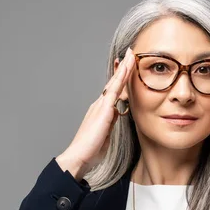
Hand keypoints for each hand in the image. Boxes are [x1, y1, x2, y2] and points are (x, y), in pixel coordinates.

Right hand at [56, 46, 135, 175]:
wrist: (79, 156)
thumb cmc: (91, 150)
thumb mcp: (105, 135)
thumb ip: (111, 123)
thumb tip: (117, 115)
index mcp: (101, 112)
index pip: (113, 92)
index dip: (120, 79)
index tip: (125, 68)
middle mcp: (99, 105)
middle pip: (114, 83)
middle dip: (122, 68)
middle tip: (129, 53)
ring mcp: (101, 106)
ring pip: (115, 82)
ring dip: (123, 68)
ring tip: (131, 54)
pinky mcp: (104, 109)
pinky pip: (115, 89)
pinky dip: (121, 77)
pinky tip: (127, 68)